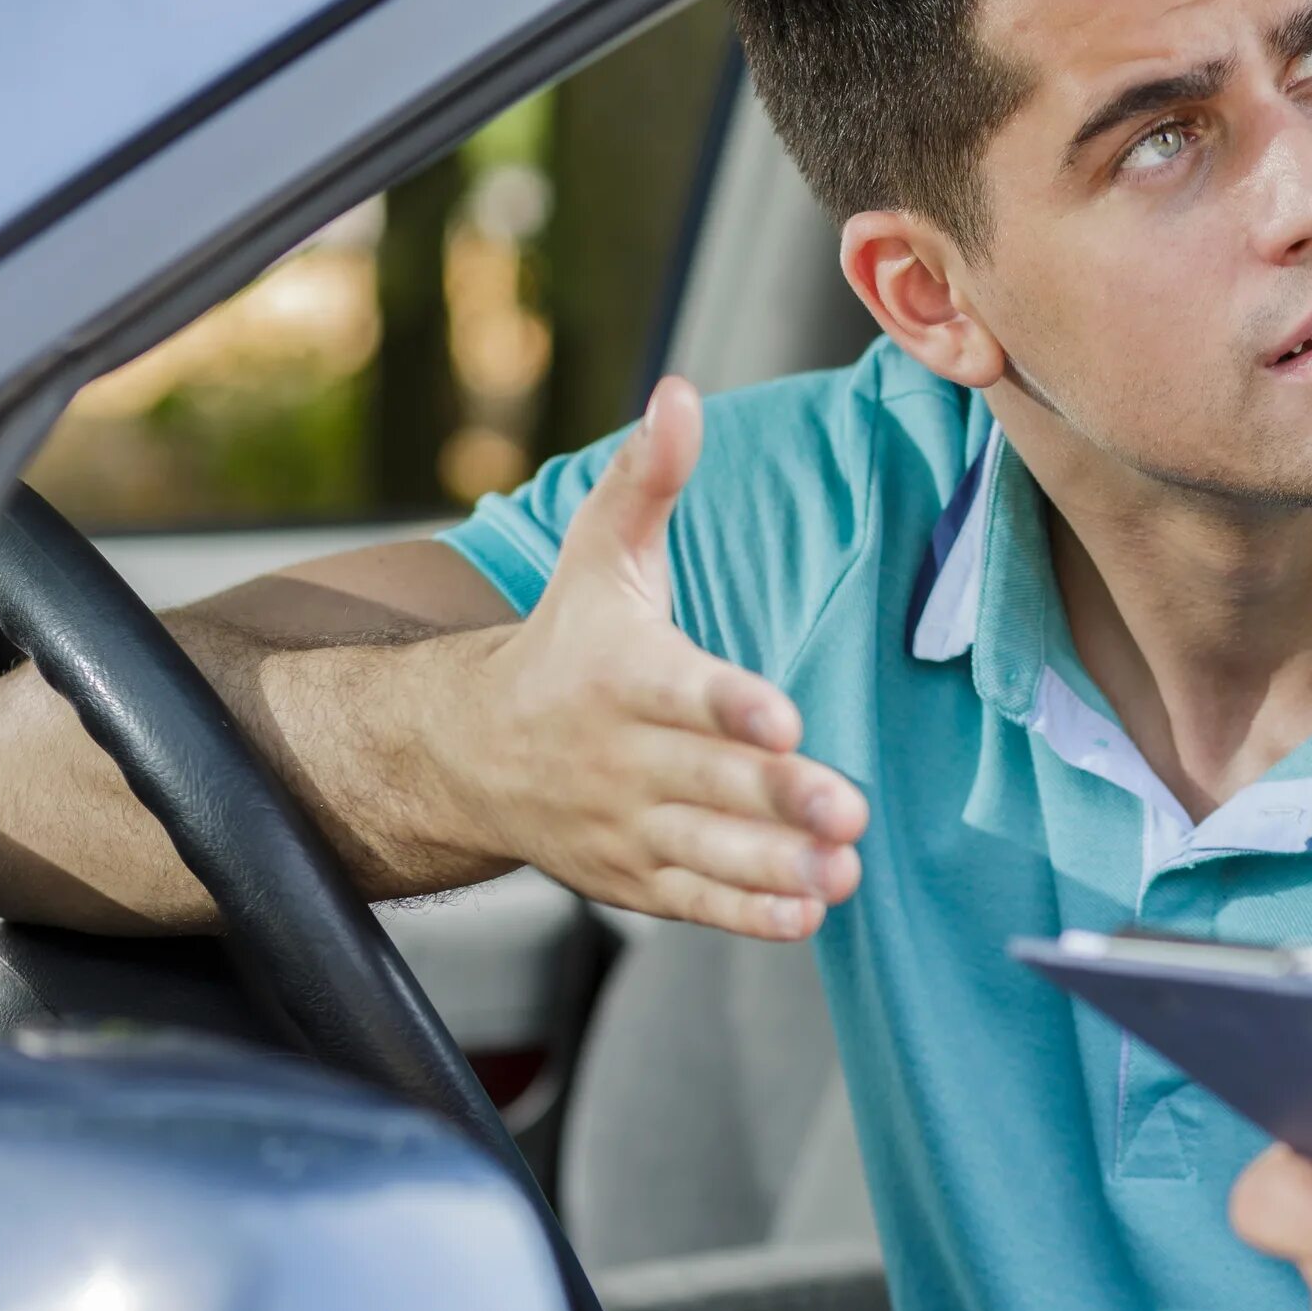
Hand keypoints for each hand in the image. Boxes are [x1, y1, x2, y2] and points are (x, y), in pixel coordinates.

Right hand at [450, 376, 867, 937]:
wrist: (465, 752)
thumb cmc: (565, 643)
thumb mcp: (600, 557)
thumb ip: (646, 481)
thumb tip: (681, 396)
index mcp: (620, 675)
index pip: (681, 692)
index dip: (730, 709)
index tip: (780, 721)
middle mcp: (620, 757)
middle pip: (707, 782)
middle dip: (777, 799)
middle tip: (846, 809)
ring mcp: (627, 825)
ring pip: (706, 853)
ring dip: (775, 867)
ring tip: (841, 871)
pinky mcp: (635, 879)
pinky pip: (694, 902)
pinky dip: (747, 915)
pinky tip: (806, 914)